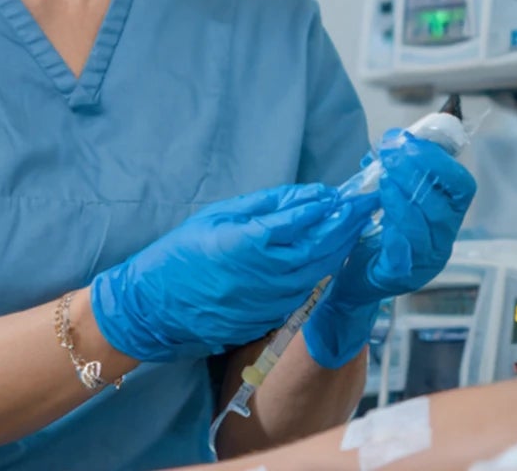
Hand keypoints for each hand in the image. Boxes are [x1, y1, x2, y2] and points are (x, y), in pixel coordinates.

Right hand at [90, 183, 378, 362]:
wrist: (151, 308)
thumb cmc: (179, 255)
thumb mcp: (218, 217)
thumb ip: (265, 206)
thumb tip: (308, 196)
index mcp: (246, 244)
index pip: (302, 222)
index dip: (331, 208)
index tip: (351, 195)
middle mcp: (261, 276)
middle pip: (319, 250)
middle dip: (346, 227)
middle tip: (365, 208)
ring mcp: (265, 303)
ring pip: (316, 275)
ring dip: (338, 251)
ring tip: (353, 229)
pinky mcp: (264, 321)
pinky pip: (302, 295)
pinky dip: (319, 274)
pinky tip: (327, 259)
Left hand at [305, 131, 477, 367]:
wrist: (350, 282)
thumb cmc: (373, 237)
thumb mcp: (389, 201)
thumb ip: (397, 175)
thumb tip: (395, 140)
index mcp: (445, 219)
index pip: (462, 187)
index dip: (441, 161)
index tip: (411, 141)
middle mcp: (443, 240)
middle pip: (448, 203)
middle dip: (421, 171)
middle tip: (393, 152)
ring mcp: (427, 261)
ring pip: (430, 222)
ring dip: (407, 191)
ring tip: (386, 173)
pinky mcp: (404, 275)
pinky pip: (407, 244)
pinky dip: (395, 217)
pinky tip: (380, 201)